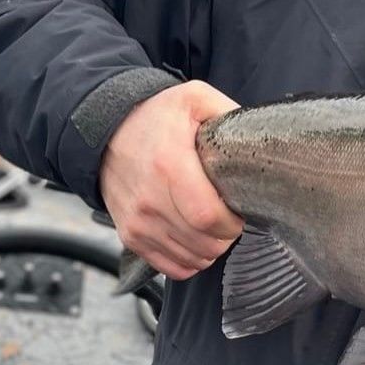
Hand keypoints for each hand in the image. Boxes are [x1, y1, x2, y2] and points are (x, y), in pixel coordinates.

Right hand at [99, 80, 242, 280]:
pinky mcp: (130, 236)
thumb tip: (258, 136)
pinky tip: (195, 238)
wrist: (106, 129)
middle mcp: (149, 200)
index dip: (233, 223)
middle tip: (231, 218)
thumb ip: (229, 113)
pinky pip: (170, 267)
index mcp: (169, 165)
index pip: (209, 217)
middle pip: (204, 243)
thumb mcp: (195, 98)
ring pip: (191, 259)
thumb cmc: (156, 115)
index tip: (240, 211)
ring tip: (213, 225)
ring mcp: (137, 222)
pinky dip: (190, 260)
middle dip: (227, 236)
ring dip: (211, 248)